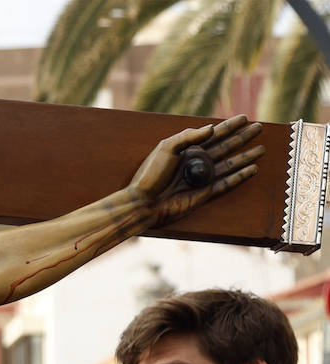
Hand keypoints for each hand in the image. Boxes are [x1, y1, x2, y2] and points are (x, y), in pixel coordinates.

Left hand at [127, 115, 263, 225]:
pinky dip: (240, 176)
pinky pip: (227, 183)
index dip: (229, 126)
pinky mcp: (205, 193)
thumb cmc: (151, 175)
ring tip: (262, 148)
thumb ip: (188, 136)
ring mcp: (202, 178)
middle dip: (242, 137)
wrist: (144, 203)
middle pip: (226, 146)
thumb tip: (211, 128)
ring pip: (230, 164)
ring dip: (246, 156)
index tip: (244, 117)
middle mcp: (197, 162)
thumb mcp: (166, 148)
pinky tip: (252, 169)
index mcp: (187, 150)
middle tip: (259, 127)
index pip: (213, 134)